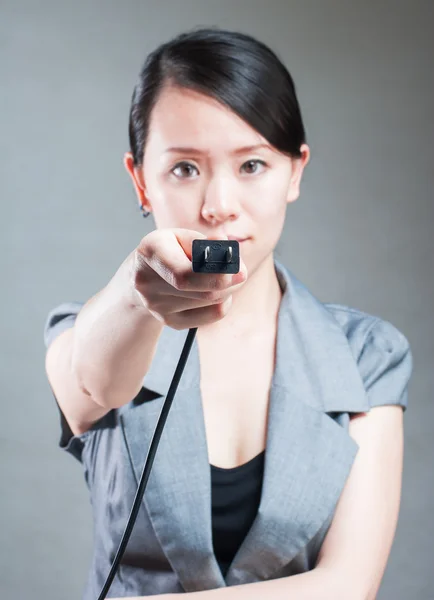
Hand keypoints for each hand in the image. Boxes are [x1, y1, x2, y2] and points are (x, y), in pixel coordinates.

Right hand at [131, 228, 247, 329]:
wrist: (142, 275)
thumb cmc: (170, 250)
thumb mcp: (183, 237)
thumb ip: (206, 241)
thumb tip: (227, 247)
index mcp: (151, 252)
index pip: (184, 275)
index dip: (216, 276)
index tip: (240, 270)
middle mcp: (147, 281)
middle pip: (204, 292)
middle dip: (230, 282)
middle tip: (241, 272)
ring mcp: (156, 305)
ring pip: (211, 303)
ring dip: (227, 290)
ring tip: (223, 277)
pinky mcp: (168, 321)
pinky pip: (210, 316)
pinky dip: (222, 303)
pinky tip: (216, 292)